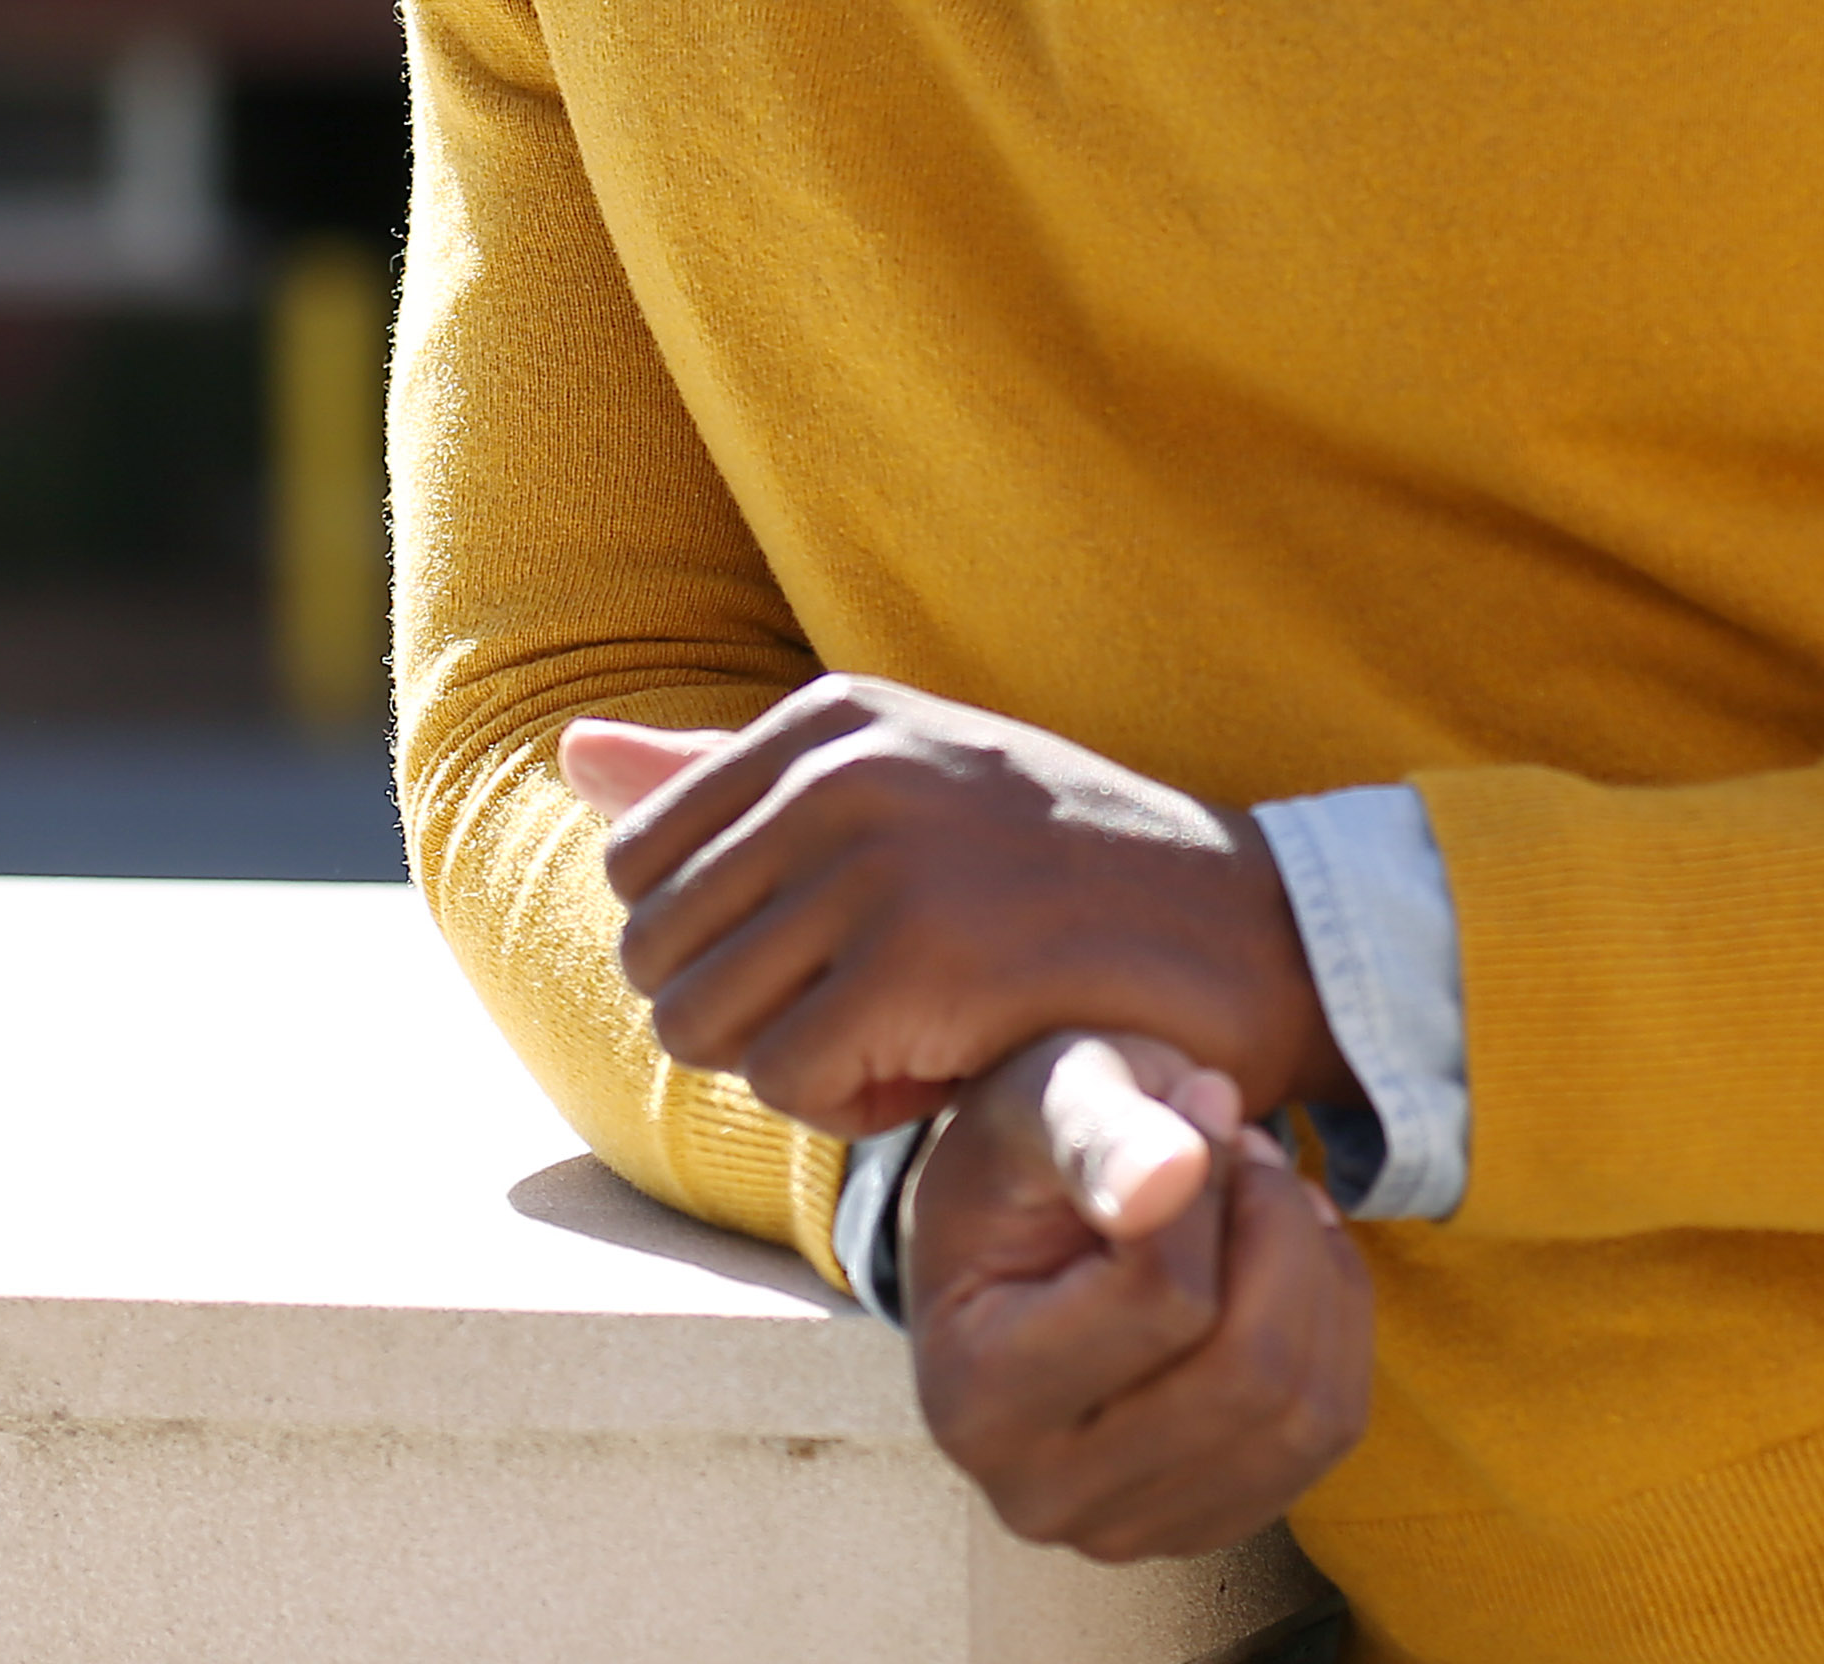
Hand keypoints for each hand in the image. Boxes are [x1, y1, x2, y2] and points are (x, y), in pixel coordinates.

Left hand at [560, 678, 1347, 1135]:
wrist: (1250, 935)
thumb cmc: (1062, 876)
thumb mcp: (897, 789)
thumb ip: (724, 778)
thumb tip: (572, 752)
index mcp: (826, 717)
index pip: (638, 863)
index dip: (727, 945)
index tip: (844, 945)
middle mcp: (840, 766)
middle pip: (655, 955)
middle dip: (751, 1016)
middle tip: (881, 1004)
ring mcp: (879, 854)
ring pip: (703, 1026)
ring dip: (803, 1066)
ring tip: (917, 1025)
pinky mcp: (919, 957)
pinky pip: (791, 1085)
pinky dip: (865, 1106)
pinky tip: (956, 1059)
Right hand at [906, 1031, 1371, 1562]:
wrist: (1020, 1218)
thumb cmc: (1031, 1145)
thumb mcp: (1045, 1095)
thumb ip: (1099, 1132)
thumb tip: (1171, 1177)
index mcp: (974, 1393)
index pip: (1162, 1300)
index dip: (1211, 1180)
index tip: (1200, 1104)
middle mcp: (1040, 1493)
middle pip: (1248, 1372)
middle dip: (1277, 1226)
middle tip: (1248, 1147)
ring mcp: (1129, 1527)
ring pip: (1307, 1411)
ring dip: (1314, 1270)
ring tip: (1266, 1194)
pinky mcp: (1207, 1525)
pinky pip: (1332, 1427)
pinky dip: (1336, 1321)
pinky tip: (1285, 1256)